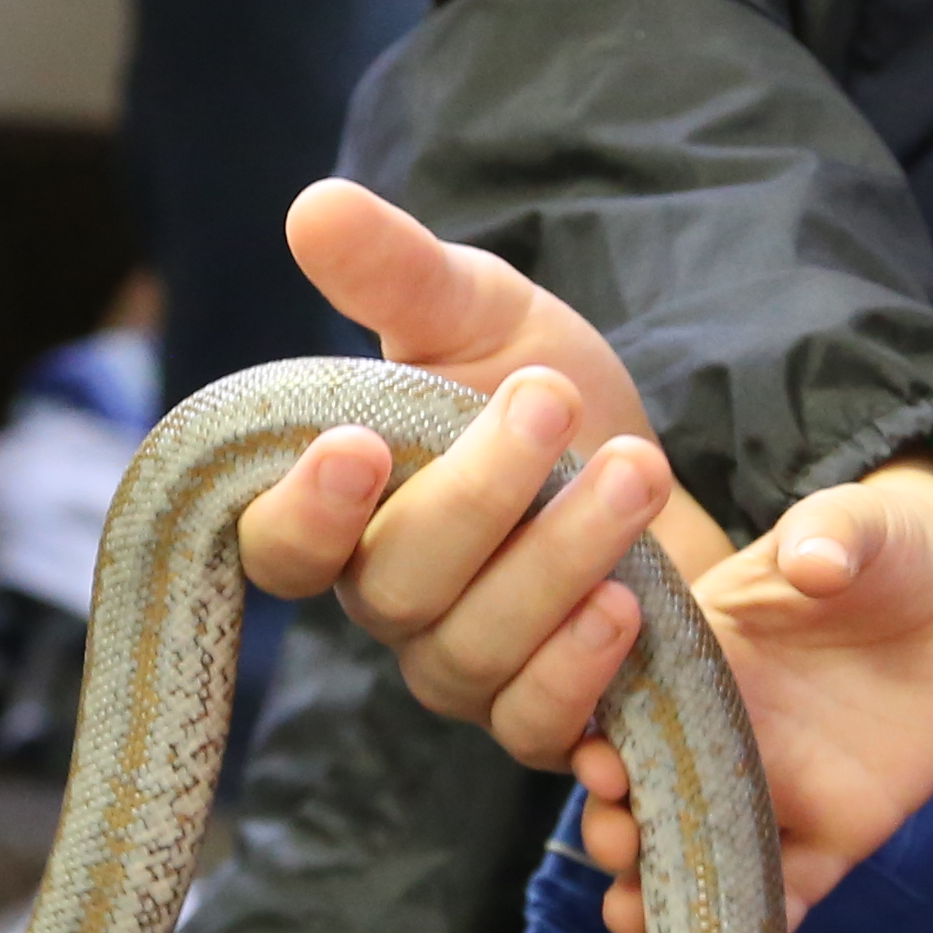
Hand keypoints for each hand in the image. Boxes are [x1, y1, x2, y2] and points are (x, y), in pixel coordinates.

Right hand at [233, 182, 722, 768]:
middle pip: (395, 586)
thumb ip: (395, 276)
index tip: (356, 444)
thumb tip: (313, 207)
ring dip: (556, 559)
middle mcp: (389, 604)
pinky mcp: (541, 714)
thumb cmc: (541, 391)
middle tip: (545, 400)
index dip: (306, 510)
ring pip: (474, 648)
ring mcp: (461, 669)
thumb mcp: (478, 315)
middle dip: (477, 494)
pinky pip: (535, 725)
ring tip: (631, 468)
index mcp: (344, 516)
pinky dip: (579, 672)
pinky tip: (628, 605)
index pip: (278, 546)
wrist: (653, 468)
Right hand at [572, 457, 932, 930]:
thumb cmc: (890, 546)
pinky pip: (796, 886)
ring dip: (667, 888)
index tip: (596, 759)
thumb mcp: (860, 524)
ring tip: (639, 915)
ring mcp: (780, 786)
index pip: (628, 701)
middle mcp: (727, 732)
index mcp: (702, 655)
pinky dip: (770, 919)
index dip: (598, 732)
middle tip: (618, 839)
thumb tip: (812, 560)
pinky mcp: (841, 829)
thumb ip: (829, 533)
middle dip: (617, 824)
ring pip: (707, 853)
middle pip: (651, 791)